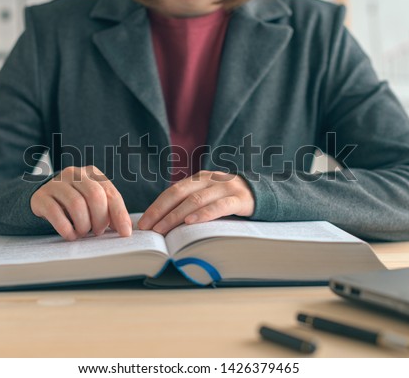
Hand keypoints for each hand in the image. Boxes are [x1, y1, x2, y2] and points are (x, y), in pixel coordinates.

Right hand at [30, 166, 131, 240]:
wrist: (44, 197)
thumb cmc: (75, 201)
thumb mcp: (93, 202)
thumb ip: (109, 210)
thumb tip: (125, 229)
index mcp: (92, 173)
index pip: (110, 193)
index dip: (119, 214)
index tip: (124, 232)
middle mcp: (74, 174)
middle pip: (95, 196)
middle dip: (100, 219)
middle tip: (98, 231)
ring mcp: (56, 183)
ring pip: (76, 204)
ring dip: (83, 225)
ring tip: (83, 232)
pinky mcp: (41, 196)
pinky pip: (55, 212)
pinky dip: (65, 228)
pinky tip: (70, 235)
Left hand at [137, 171, 254, 234]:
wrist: (265, 195)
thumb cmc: (231, 201)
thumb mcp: (210, 197)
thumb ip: (191, 204)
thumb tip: (163, 224)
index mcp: (199, 179)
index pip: (172, 191)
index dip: (156, 206)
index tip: (143, 223)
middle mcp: (210, 180)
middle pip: (179, 194)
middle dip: (161, 212)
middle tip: (148, 229)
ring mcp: (225, 187)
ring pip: (196, 201)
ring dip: (176, 216)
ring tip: (163, 230)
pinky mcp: (239, 199)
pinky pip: (219, 206)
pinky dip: (203, 214)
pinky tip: (191, 223)